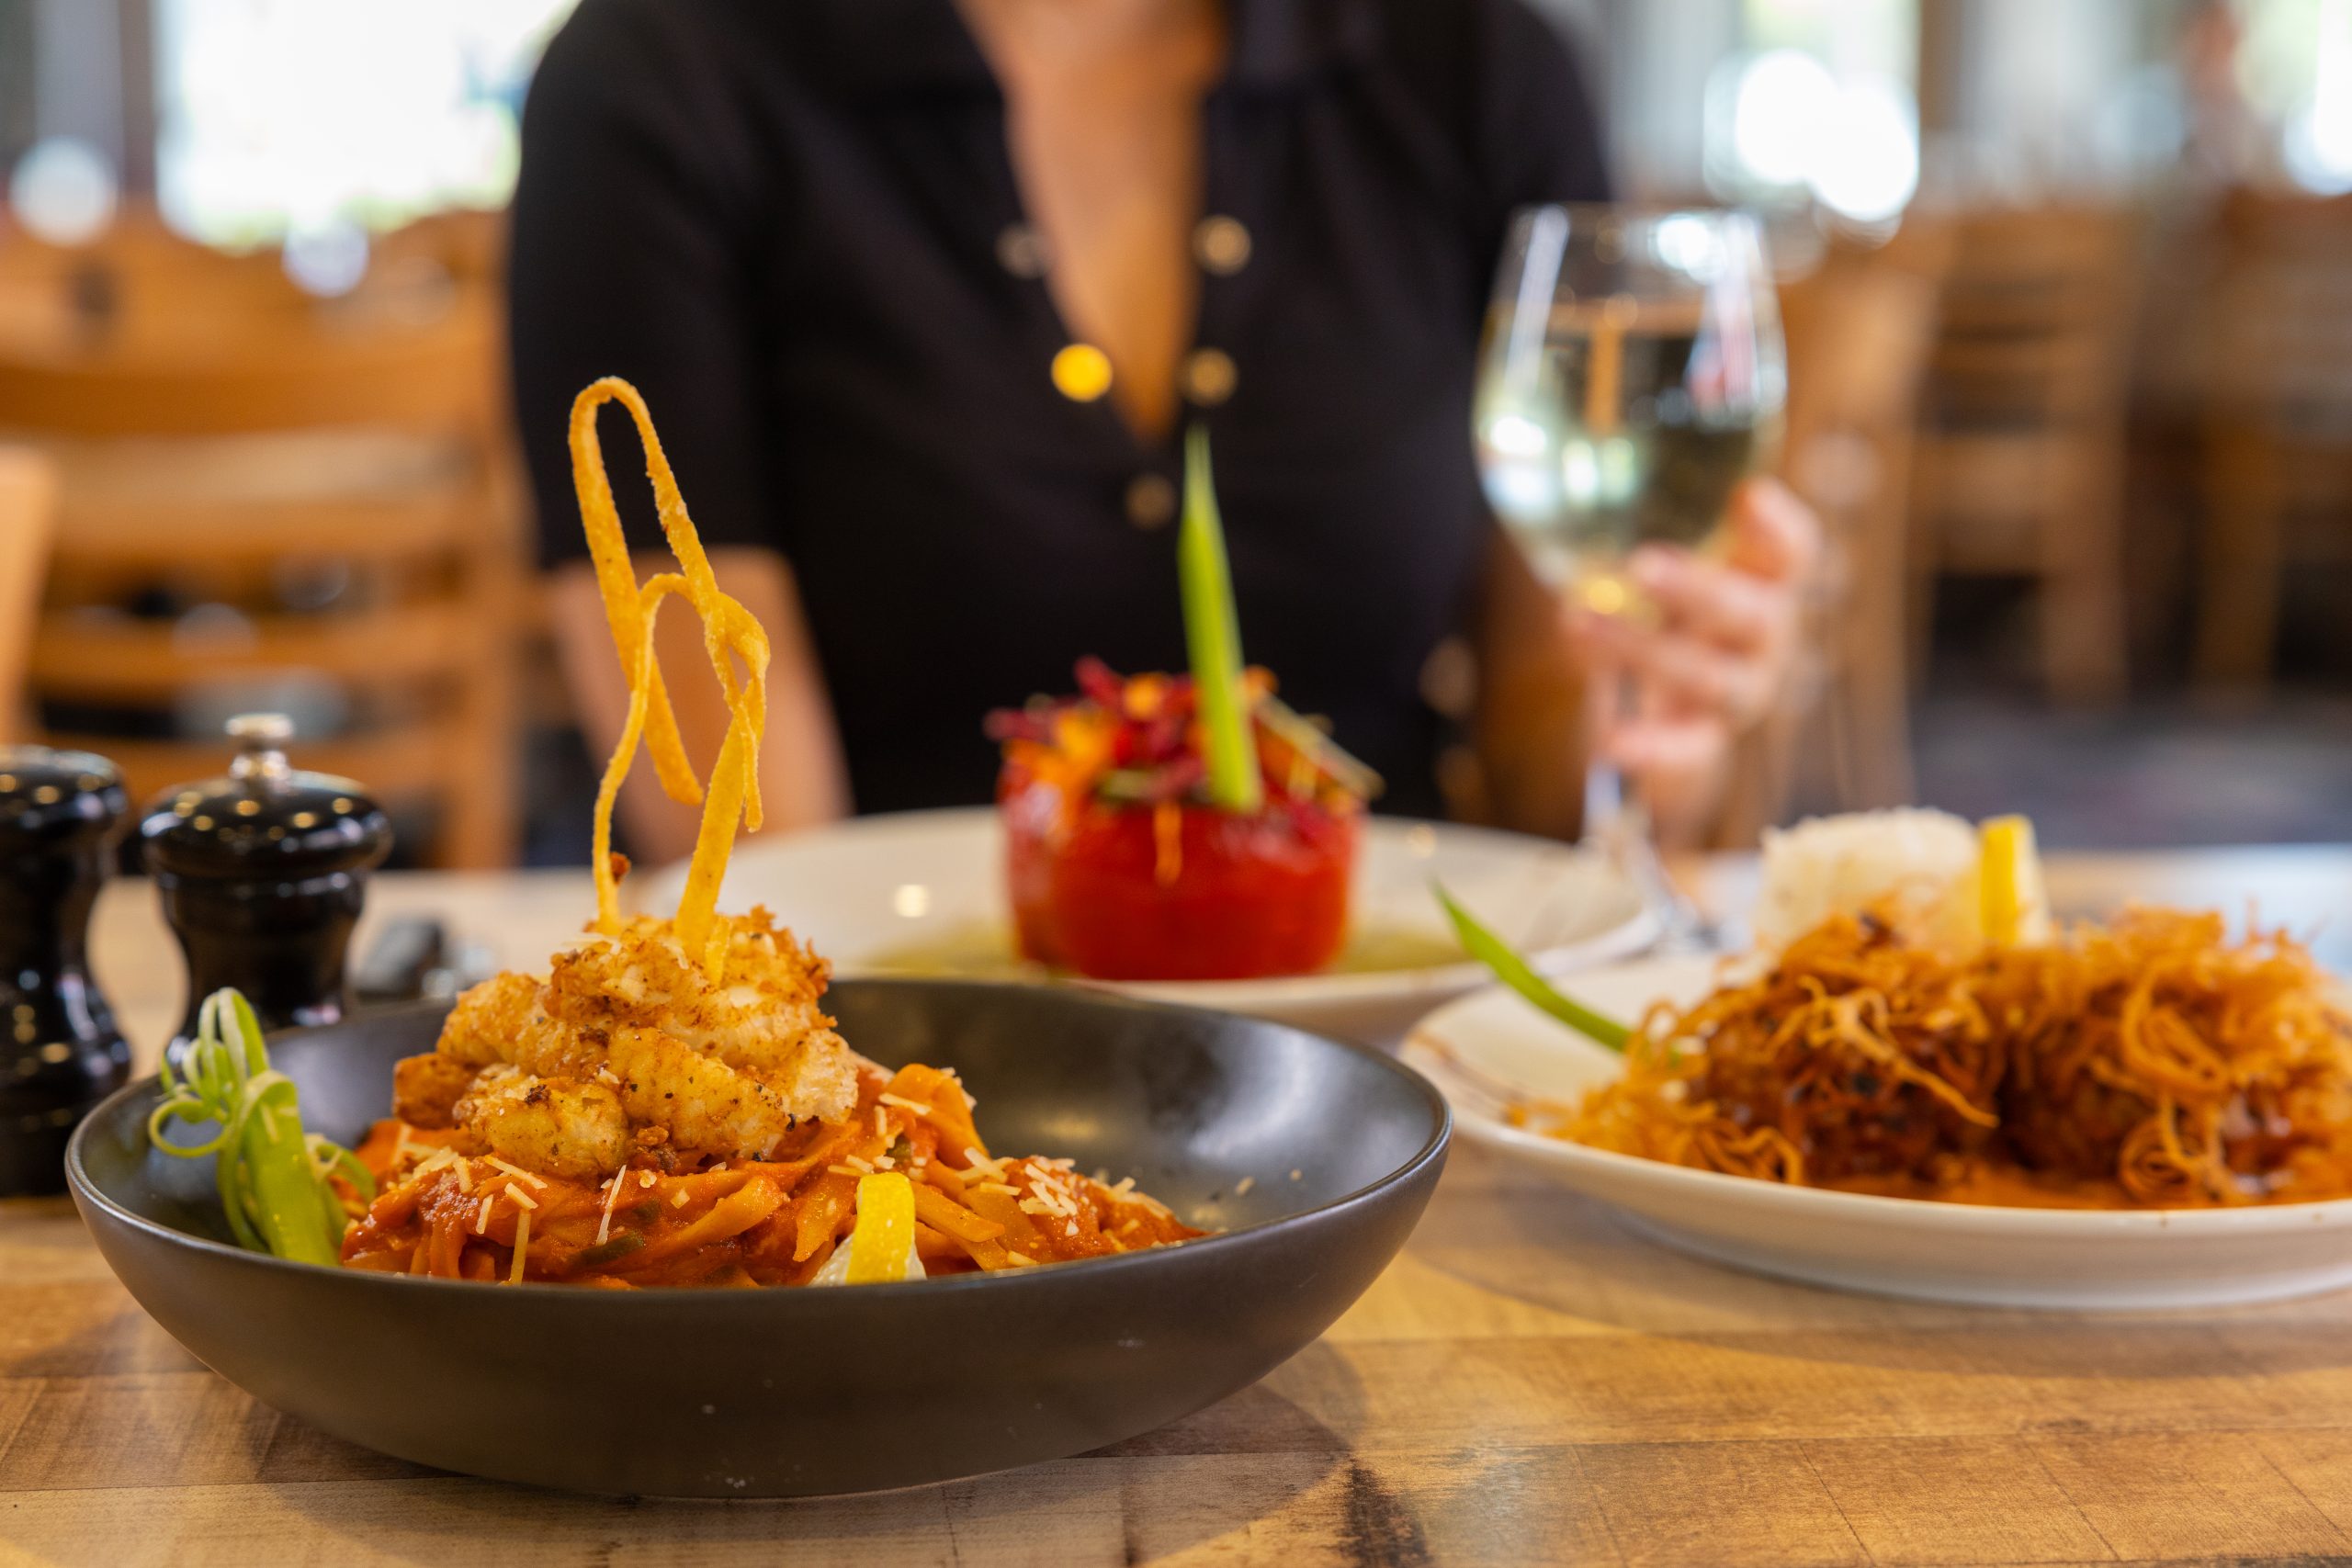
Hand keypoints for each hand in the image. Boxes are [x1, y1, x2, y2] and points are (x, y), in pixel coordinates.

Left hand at [1565, 477, 1819, 841]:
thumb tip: (1546, 485)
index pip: (1793, 553)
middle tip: (1640, 565)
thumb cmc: (1655, 610)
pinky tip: (1610, 742)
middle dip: (1699, 589)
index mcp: (1761, 582)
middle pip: (1756, 614)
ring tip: (1574, 624)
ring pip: (1710, 677)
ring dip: (1640, 649)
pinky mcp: (1702, 744)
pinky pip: (1686, 752)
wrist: (1647, 708)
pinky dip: (1650, 748)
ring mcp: (1739, 694)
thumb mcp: (1654, 565)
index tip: (1748, 497)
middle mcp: (1763, 638)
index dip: (1779, 528)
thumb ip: (1632, 526)